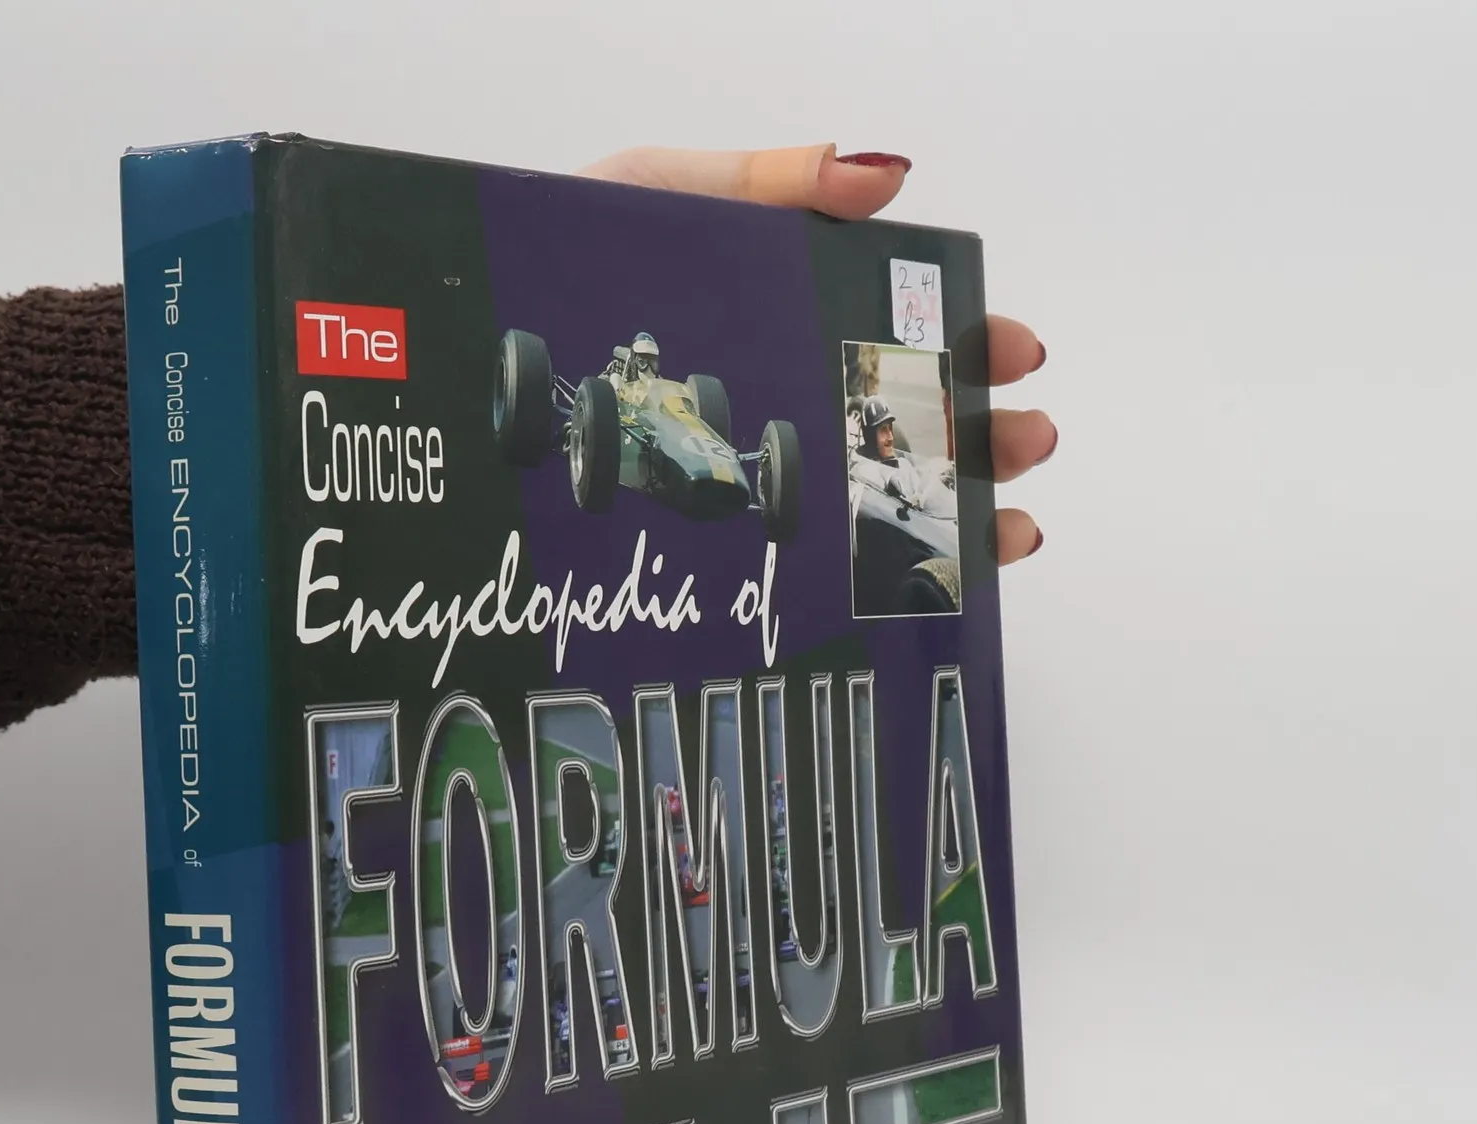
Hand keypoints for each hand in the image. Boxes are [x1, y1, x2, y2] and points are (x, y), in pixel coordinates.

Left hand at [581, 144, 1052, 563]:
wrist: (452, 342)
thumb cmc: (551, 257)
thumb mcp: (662, 193)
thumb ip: (768, 182)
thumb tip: (885, 176)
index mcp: (778, 314)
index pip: (893, 335)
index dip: (962, 344)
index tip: (1013, 351)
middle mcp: (774, 398)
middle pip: (901, 425)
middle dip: (978, 437)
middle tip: (1024, 440)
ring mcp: (741, 476)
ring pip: (869, 507)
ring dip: (951, 516)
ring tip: (1005, 528)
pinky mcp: (699, 540)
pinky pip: (799, 571)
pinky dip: (873, 588)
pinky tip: (924, 595)